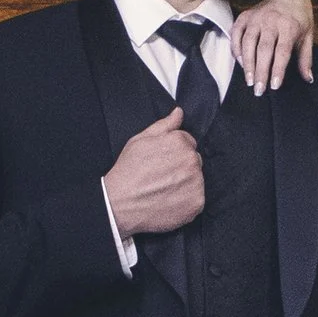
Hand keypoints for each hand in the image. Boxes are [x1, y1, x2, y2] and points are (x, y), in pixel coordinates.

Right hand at [105, 108, 204, 236]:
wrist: (120, 203)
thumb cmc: (128, 171)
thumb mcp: (140, 140)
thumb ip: (164, 125)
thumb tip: (179, 113)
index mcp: (180, 142)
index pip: (188, 142)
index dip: (174, 152)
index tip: (162, 162)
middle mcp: (191, 160)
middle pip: (194, 160)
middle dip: (182, 166)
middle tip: (161, 176)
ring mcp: (196, 183)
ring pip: (197, 180)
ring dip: (185, 183)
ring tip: (163, 189)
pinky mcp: (197, 203)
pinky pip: (197, 199)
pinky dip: (186, 201)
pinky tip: (169, 201)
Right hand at [232, 0, 316, 92]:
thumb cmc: (300, 20)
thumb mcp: (308, 37)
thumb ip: (306, 58)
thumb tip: (308, 79)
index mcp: (289, 26)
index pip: (282, 51)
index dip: (277, 69)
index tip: (274, 86)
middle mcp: (271, 20)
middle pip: (263, 49)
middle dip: (260, 71)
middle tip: (258, 90)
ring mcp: (256, 17)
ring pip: (248, 42)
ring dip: (247, 64)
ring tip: (249, 81)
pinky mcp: (245, 16)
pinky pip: (236, 33)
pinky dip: (236, 48)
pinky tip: (240, 63)